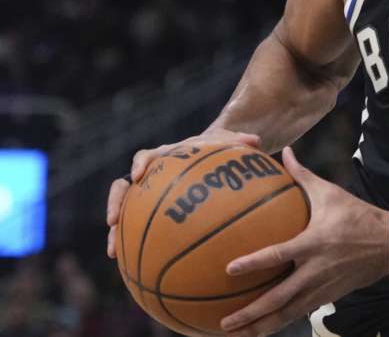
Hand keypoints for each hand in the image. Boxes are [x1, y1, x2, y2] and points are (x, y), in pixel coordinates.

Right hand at [106, 128, 261, 258]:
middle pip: (122, 187)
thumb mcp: (228, 145)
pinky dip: (135, 248)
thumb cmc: (217, 151)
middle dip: (114, 203)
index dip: (140, 164)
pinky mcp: (150, 216)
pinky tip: (138, 269)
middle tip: (112, 221)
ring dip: (117, 233)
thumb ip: (238, 142)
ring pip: (123, 214)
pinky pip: (138, 232)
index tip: (139, 174)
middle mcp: (148, 177)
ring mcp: (145, 198)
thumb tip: (255, 141)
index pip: (145, 156)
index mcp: (163, 157)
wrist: (210, 161)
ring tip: (113, 253)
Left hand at [220, 147, 388, 336]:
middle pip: (279, 298)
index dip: (254, 263)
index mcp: (314, 243)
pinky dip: (279, 323)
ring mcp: (322, 288)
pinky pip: (299, 313)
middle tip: (224, 323)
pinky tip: (262, 329)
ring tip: (238, 334)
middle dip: (250, 313)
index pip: (279, 255)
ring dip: (261, 326)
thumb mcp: (331, 193)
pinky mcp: (328, 297)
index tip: (229, 270)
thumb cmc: (358, 215)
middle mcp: (316, 270)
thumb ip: (303, 175)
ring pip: (288, 314)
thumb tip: (284, 152)